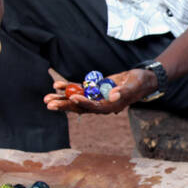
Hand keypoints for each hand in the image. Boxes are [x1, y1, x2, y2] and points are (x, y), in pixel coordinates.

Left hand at [43, 68, 157, 115]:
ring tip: (47, 99)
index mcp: (111, 107)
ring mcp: (96, 97)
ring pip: (76, 99)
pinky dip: (68, 87)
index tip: (73, 98)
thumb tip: (113, 96)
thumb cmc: (140, 83)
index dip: (83, 103)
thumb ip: (124, 92)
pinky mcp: (94, 90)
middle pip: (80, 107)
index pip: (95, 107)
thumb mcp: (134, 86)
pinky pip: (79, 89)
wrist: (140, 79)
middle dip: (64, 105)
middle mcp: (101, 105)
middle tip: (49, 104)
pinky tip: (56, 85)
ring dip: (62, 99)